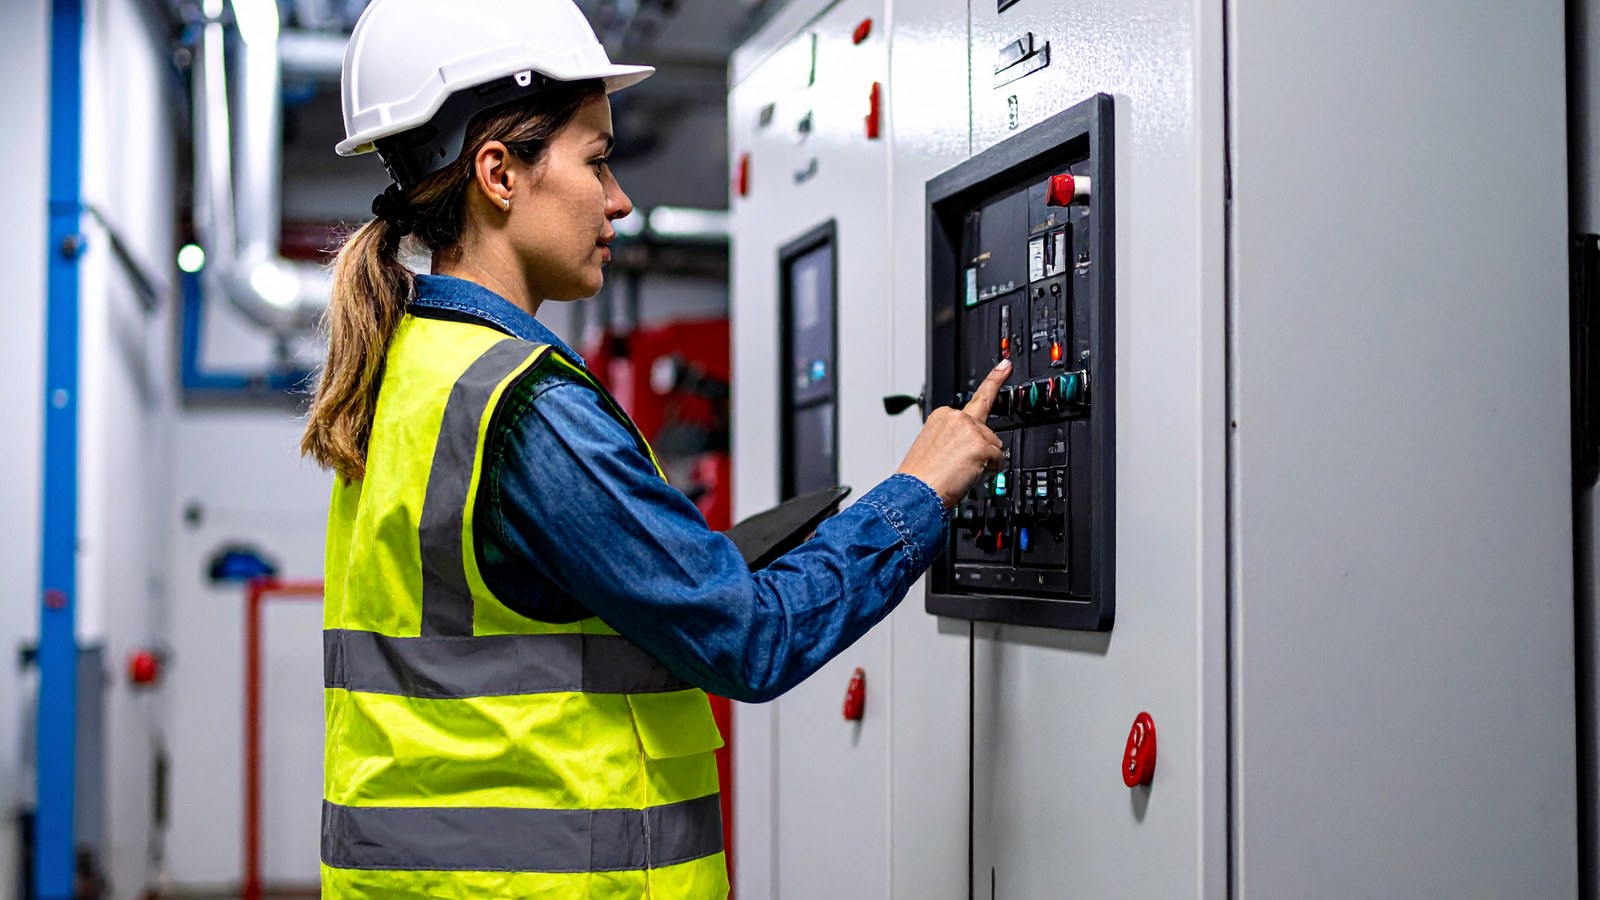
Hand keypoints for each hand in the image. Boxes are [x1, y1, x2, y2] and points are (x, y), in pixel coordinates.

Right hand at [895, 360, 1010, 507]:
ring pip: (995, 446)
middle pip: (988, 432)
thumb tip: (979, 448)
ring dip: (984, 463)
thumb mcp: (934, 448)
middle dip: (981, 450)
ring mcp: (969, 429)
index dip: (995, 380)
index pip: (977, 396)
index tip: (1006, 366)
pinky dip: (989, 471)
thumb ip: (956, 439)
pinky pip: (999, 460)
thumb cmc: (921, 477)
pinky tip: (969, 475)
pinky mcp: (980, 444)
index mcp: (943, 416)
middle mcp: (956, 417)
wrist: (916, 491)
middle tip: (960, 465)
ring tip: (959, 472)